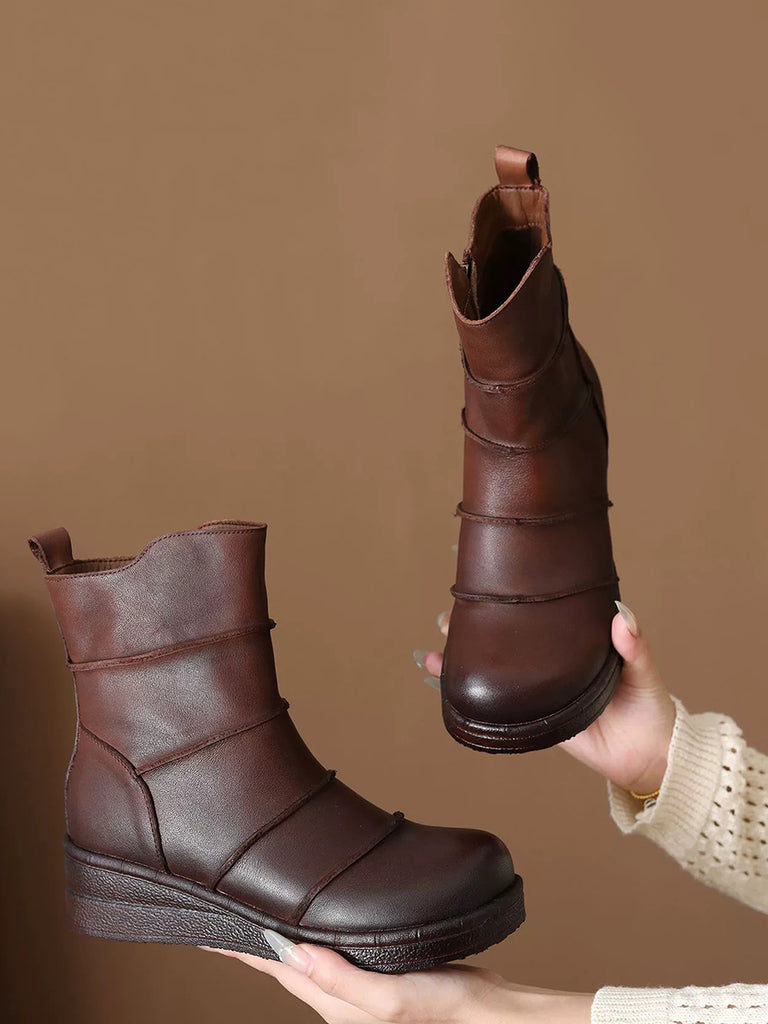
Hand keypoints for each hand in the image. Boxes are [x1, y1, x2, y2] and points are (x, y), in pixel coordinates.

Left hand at [202, 937, 592, 1023]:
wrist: (491, 1013)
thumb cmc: (445, 1008)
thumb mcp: (390, 999)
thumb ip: (340, 979)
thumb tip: (289, 951)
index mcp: (335, 1003)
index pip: (276, 969)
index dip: (240, 948)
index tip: (207, 927)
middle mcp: (339, 996)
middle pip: (284, 963)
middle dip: (251, 940)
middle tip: (222, 907)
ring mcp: (358, 985)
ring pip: (307, 955)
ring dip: (280, 935)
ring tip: (256, 908)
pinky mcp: (377, 971)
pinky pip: (333, 950)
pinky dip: (314, 934)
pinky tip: (316, 919)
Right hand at [417, 600, 675, 795]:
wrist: (651, 758)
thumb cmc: (652, 707)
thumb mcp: (644, 670)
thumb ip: (634, 646)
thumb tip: (621, 615)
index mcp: (576, 641)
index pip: (539, 615)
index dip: (512, 600)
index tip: (488, 584)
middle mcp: (553, 662)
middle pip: (509, 639)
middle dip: (476, 626)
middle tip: (451, 615)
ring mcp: (541, 689)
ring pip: (497, 669)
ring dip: (467, 656)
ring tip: (440, 645)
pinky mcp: (535, 718)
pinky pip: (500, 705)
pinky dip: (473, 695)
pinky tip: (448, 684)